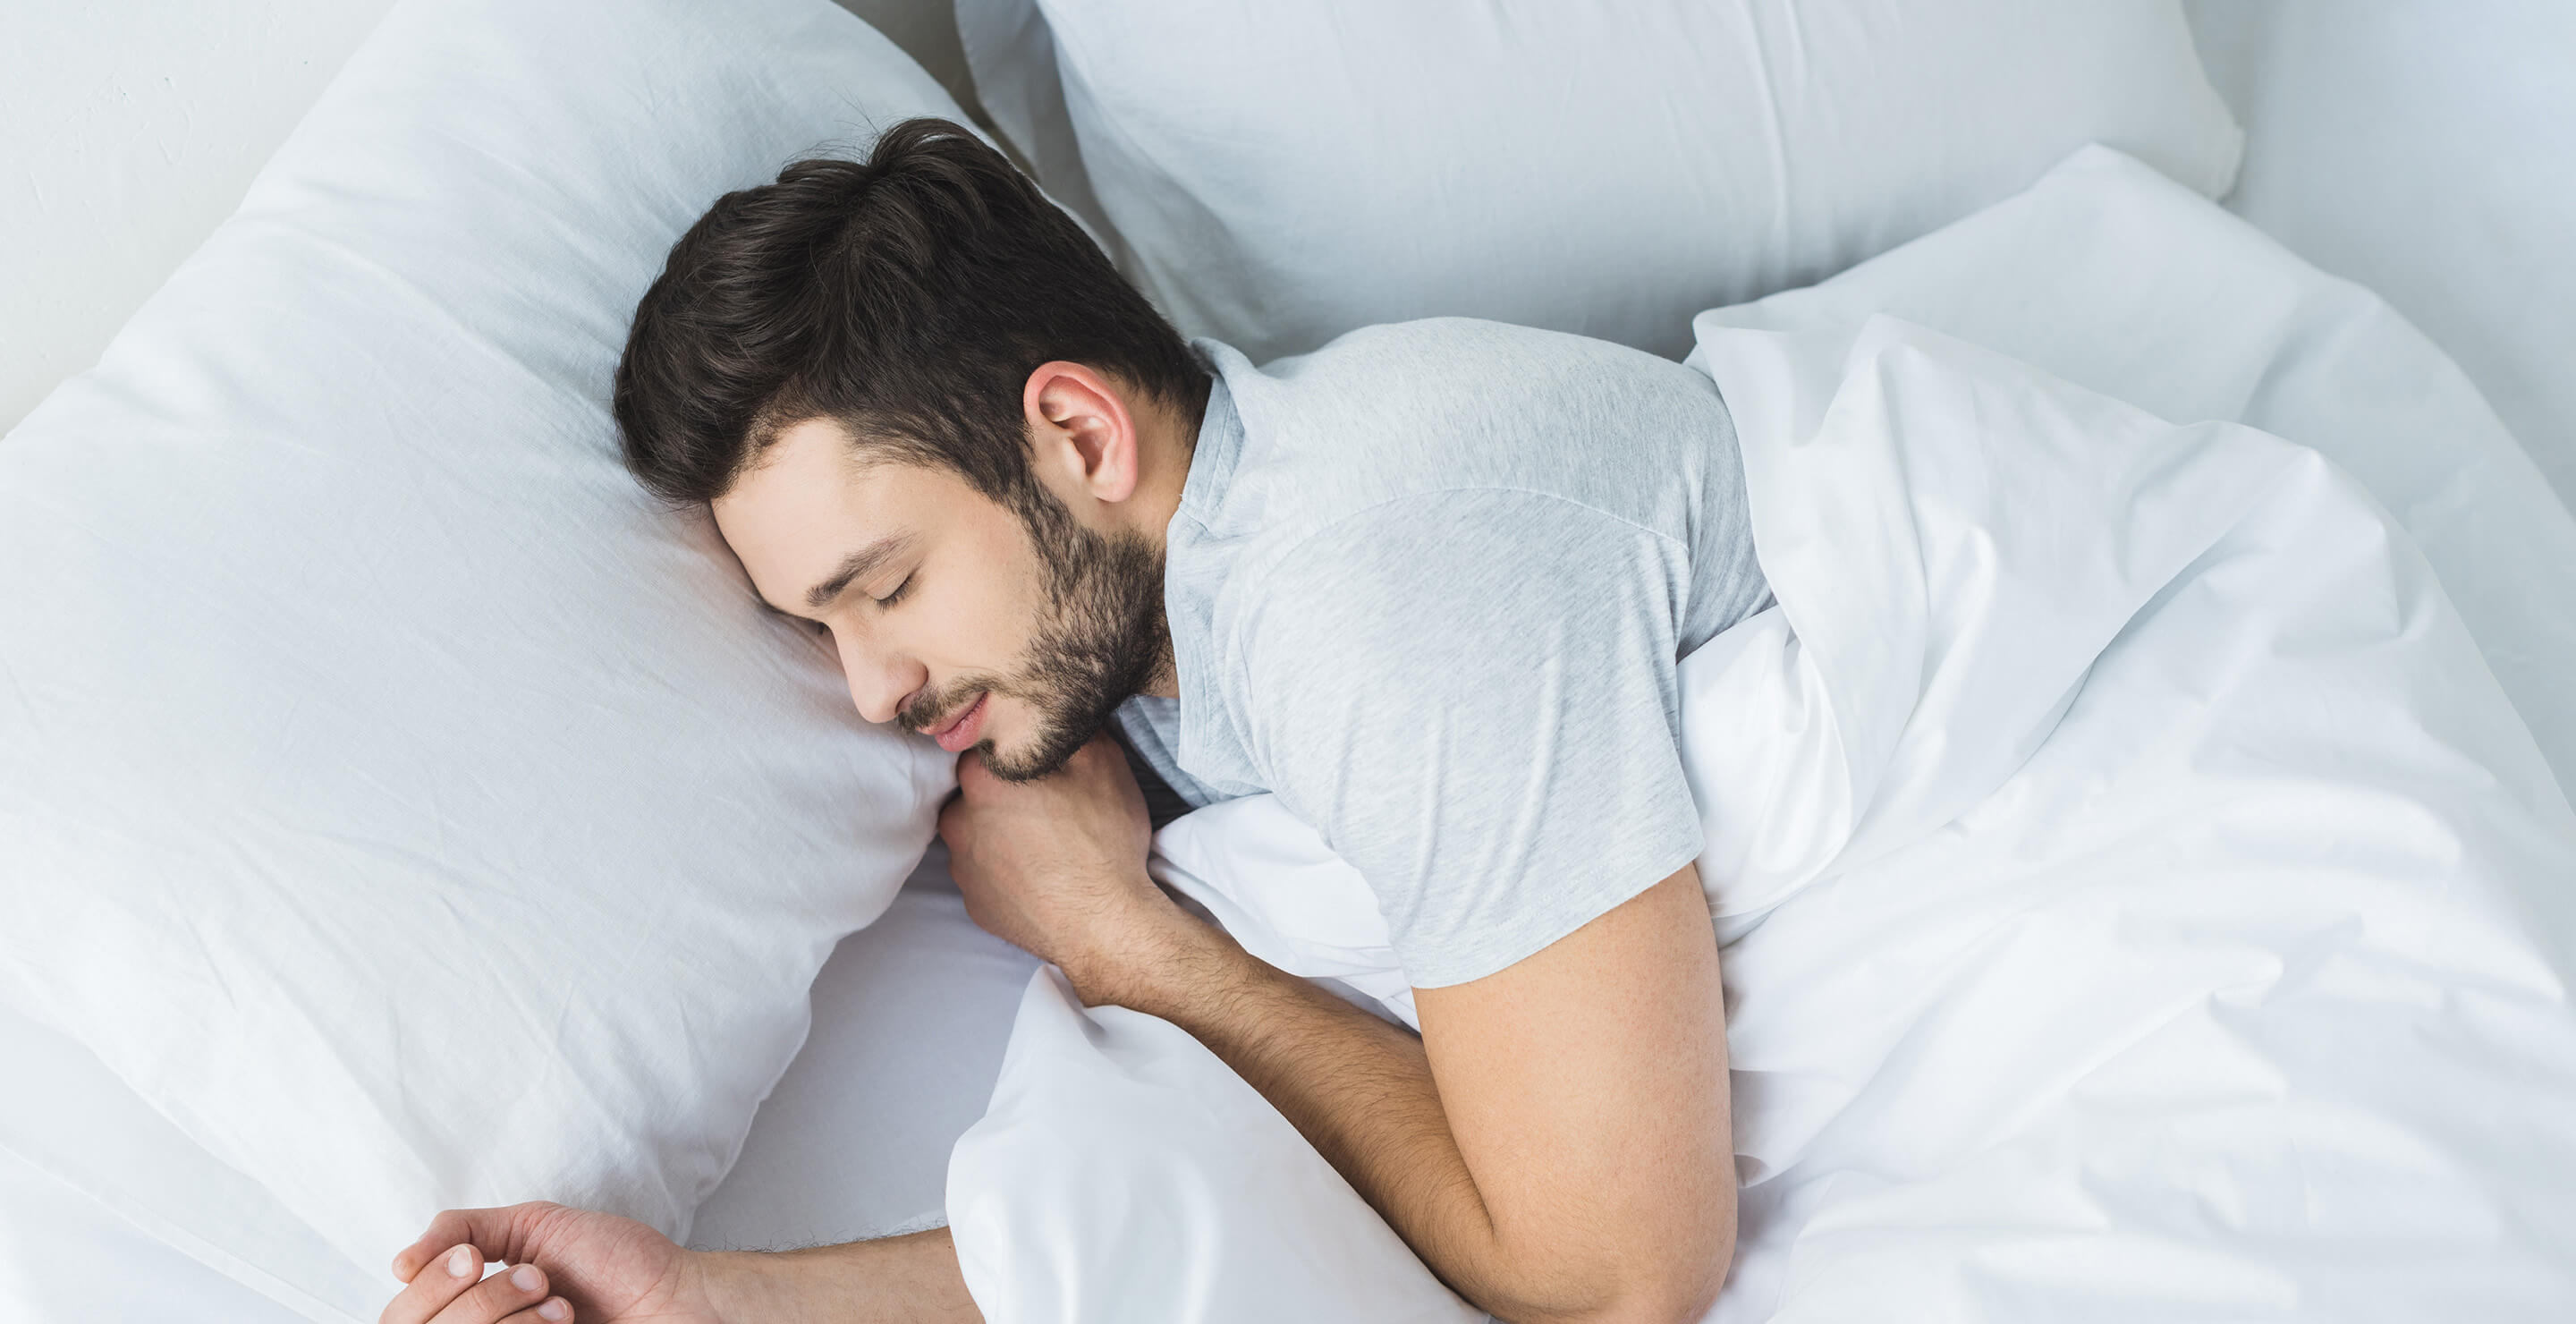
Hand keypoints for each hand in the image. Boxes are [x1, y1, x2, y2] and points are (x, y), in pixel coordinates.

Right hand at [382, 1203, 712, 1323]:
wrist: (674, 1295)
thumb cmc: (613, 1259)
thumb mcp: (534, 1226)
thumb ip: (464, 1229)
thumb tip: (400, 1264)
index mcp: (468, 1304)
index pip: (401, 1315)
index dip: (430, 1284)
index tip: (475, 1259)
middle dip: (481, 1302)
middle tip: (538, 1280)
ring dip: (510, 1320)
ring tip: (562, 1308)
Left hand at [938, 731, 1194, 1004]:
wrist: (1103, 924)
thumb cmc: (1102, 841)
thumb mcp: (1103, 763)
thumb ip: (1071, 729)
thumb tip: (1057, 714)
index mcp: (982, 779)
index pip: (983, 747)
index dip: (1011, 752)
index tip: (1037, 765)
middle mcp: (958, 820)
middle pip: (975, 792)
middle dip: (1004, 794)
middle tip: (1047, 806)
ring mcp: (963, 867)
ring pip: (976, 835)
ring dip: (1000, 834)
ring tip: (1045, 844)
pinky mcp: (974, 904)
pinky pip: (985, 876)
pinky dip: (1005, 872)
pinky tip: (1039, 875)